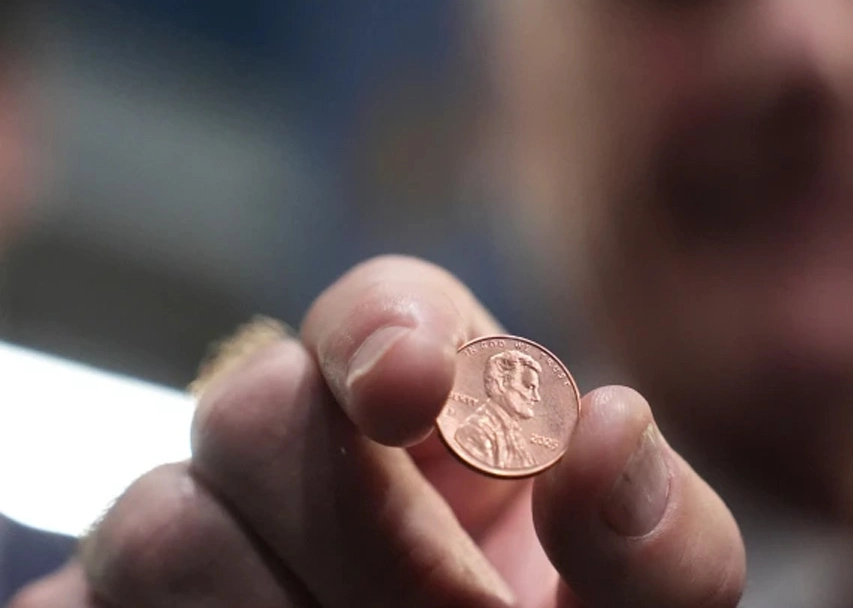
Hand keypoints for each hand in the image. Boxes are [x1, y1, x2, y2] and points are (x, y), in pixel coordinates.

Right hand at [10, 257, 744, 606]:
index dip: (386, 331)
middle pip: (259, 407)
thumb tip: (613, 426)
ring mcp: (202, 531)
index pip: (384, 310)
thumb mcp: (637, 602)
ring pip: (161, 525)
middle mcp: (308, 447)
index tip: (412, 388)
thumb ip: (655, 533)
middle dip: (364, 532)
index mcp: (441, 409)